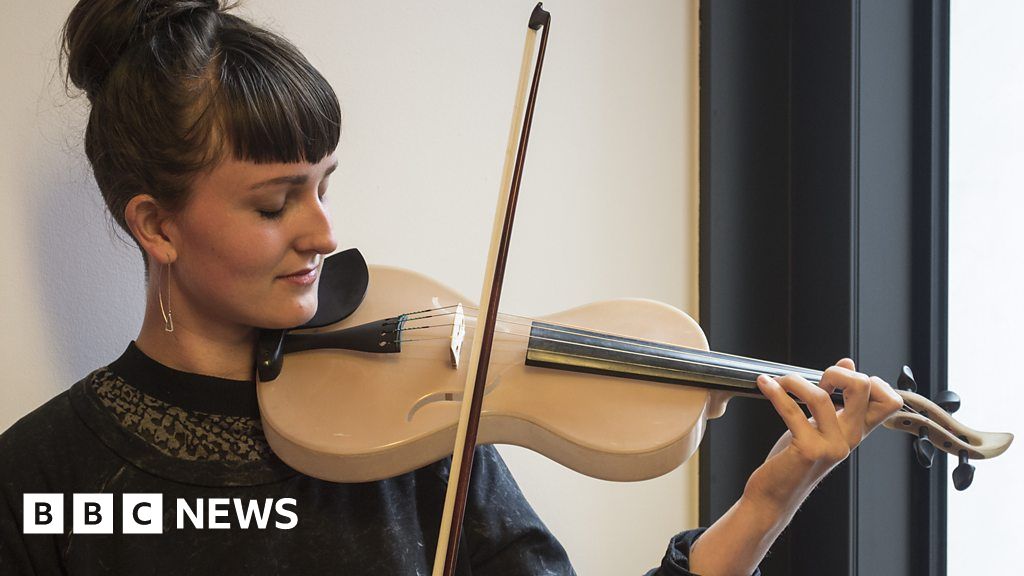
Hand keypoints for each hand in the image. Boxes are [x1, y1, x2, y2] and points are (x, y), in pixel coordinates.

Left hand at [744, 359, 903, 511]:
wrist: (775, 495)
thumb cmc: (796, 458)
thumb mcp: (821, 425)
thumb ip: (837, 398)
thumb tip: (848, 362)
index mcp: (857, 430)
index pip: (890, 401)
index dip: (871, 380)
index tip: (841, 382)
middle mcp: (850, 438)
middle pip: (865, 388)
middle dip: (838, 373)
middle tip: (816, 381)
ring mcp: (831, 445)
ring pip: (820, 397)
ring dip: (794, 381)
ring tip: (779, 382)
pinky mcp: (807, 450)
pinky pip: (792, 411)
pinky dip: (775, 392)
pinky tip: (765, 384)